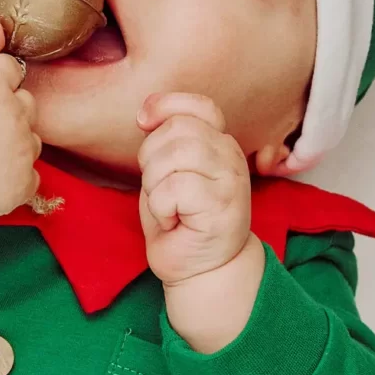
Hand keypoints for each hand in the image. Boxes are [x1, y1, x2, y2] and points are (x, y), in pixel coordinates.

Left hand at [136, 93, 252, 286]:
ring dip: (155, 184)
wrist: (201, 269)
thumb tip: (146, 113)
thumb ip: (166, 140)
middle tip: (158, 188)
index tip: (143, 122)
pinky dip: (162, 207)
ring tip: (166, 206)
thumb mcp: (169, 171)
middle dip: (151, 157)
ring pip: (176, 154)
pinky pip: (174, 188)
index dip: (166, 105)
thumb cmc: (181, 220)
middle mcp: (231, 156)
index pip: (201, 106)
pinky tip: (174, 221)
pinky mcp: (222, 205)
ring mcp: (231, 180)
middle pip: (179, 129)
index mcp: (219, 143)